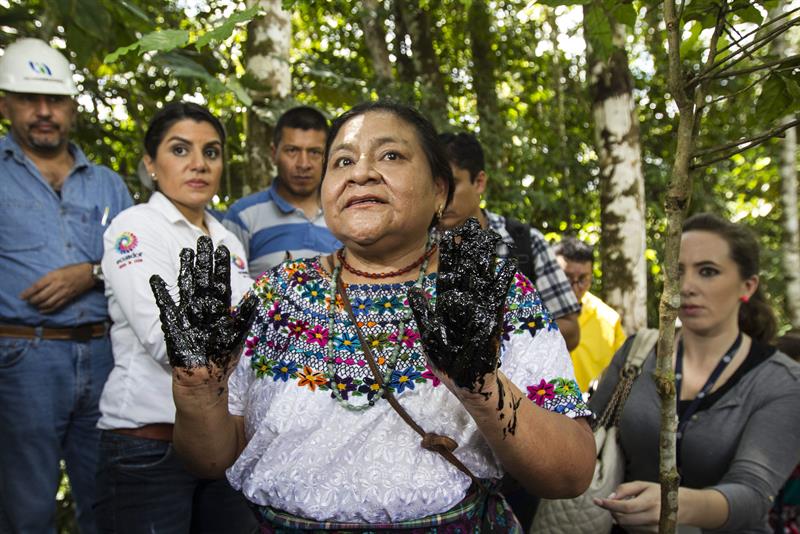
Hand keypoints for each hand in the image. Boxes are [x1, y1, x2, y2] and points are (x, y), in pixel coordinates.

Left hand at [20, 263, 94, 312]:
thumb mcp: (59, 270)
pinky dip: (48, 310)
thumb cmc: (73, 269)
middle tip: (28, 301)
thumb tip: (38, 287)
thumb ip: (49, 278)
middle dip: (32, 301)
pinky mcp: (69, 298)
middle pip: (41, 296)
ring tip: (35, 305)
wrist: (89, 274)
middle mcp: (58, 285)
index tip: (21, 297)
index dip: (28, 293)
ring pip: (48, 303)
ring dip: (39, 306)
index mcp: (54, 276)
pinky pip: (56, 306)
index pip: (37, 286)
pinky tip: (42, 310)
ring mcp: (64, 293)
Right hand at [149, 236, 257, 376]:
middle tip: (202, 239)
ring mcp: (187, 314)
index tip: (221, 248)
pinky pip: (166, 305)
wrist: (203, 380)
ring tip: (185, 251)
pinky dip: (161, 293)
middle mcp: (203, 308)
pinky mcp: (173, 324)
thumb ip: (245, 316)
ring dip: (185, 269)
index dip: (221, 266)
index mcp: (219, 309)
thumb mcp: (237, 336)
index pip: (220, 282)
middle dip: (203, 260)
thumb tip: (256, 297)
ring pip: (186, 286)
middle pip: (203, 278)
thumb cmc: (222, 359)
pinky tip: (156, 278)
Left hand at [408, 218, 515, 390]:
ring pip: (483, 279)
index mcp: (448, 305)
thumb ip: (422, 312)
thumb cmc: (447, 362)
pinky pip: (498, 297)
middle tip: (470, 224)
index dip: (450, 255)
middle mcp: (466, 303)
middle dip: (468, 249)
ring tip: (488, 237)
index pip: (449, 274)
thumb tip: (414, 289)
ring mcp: (480, 310)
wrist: (467, 383)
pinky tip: (509, 263)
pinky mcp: (493, 319)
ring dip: (485, 258)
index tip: (449, 234)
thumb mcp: (428, 336)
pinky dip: (502, 280)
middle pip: (467, 271)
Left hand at [594, 480, 660, 532]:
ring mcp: (655, 529)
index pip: (625, 507)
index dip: (609, 505)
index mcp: (651, 502)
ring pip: (626, 526)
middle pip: (623, 519)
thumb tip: (610, 498)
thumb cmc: (658, 493)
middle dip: (612, 511)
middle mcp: (654, 518)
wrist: (681, 506)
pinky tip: (633, 516)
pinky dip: (627, 524)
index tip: (596, 500)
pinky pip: (632, 531)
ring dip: (619, 518)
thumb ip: (625, 489)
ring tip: (627, 508)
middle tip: (611, 503)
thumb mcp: (642, 485)